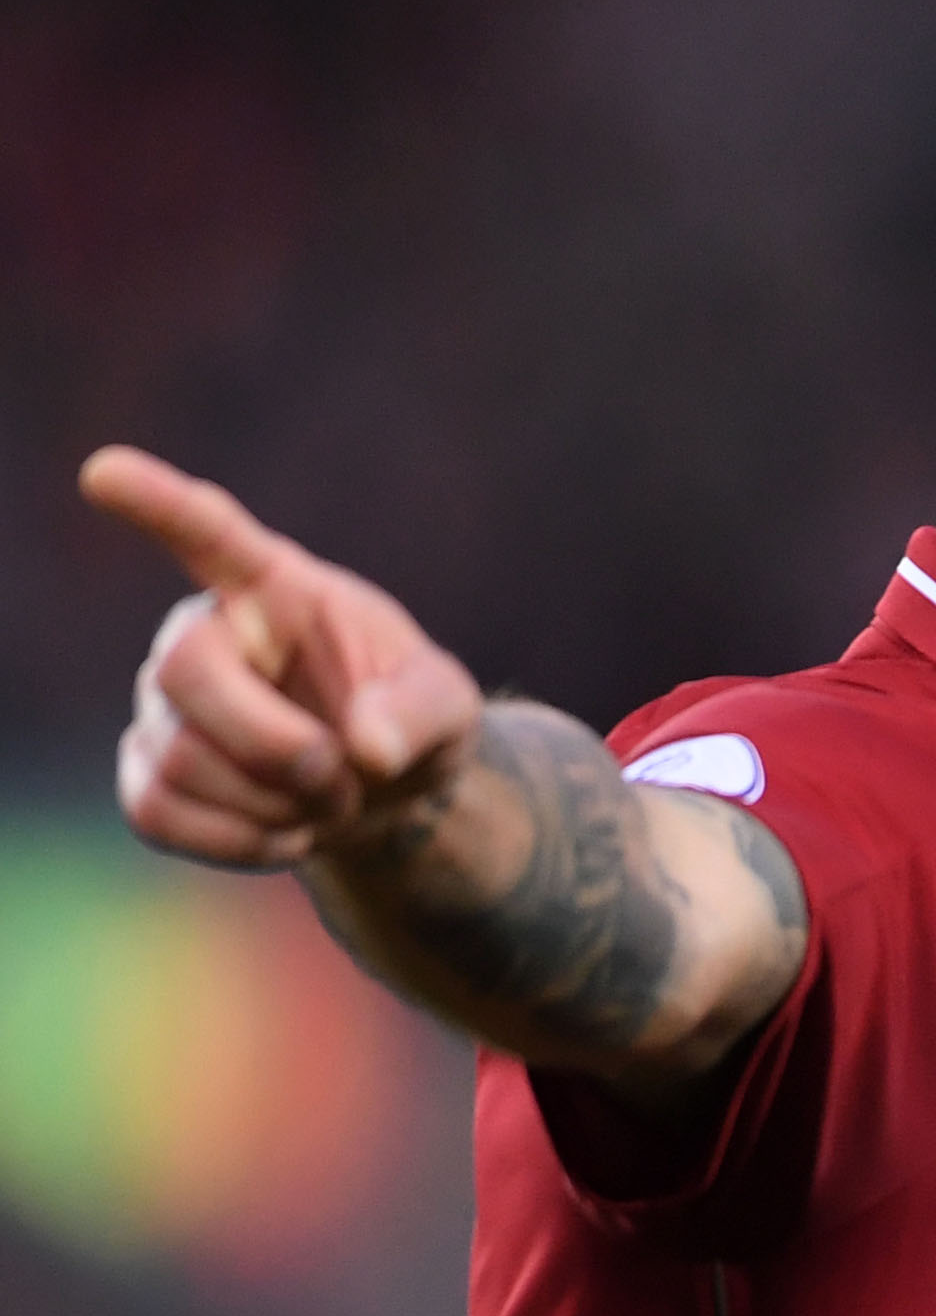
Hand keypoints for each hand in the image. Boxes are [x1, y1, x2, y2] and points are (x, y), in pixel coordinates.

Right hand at [86, 446, 483, 870]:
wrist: (383, 793)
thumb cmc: (408, 722)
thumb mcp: (450, 707)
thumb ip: (421, 714)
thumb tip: (366, 749)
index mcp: (273, 588)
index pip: (207, 533)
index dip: (156, 502)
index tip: (103, 472)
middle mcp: (203, 632)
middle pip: (184, 673)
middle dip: (274, 745)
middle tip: (341, 776)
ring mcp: (164, 703)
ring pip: (179, 760)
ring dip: (274, 805)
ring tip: (327, 801)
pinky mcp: (147, 770)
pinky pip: (154, 813)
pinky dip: (236, 842)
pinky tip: (286, 832)